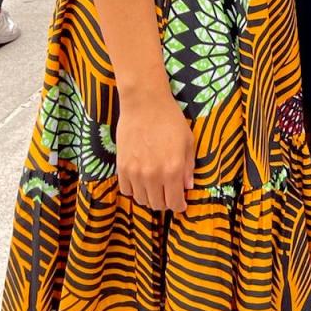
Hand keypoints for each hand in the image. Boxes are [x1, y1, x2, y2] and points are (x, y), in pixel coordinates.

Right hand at [116, 89, 194, 213]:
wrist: (144, 104)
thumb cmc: (170, 120)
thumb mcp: (188, 141)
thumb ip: (188, 167)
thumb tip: (187, 186)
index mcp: (173, 169)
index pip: (174, 202)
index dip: (179, 206)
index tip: (181, 204)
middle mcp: (153, 175)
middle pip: (158, 204)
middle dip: (166, 203)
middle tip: (169, 194)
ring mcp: (135, 173)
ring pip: (141, 200)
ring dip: (150, 197)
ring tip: (155, 188)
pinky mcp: (121, 167)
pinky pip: (127, 190)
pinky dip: (135, 190)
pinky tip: (141, 181)